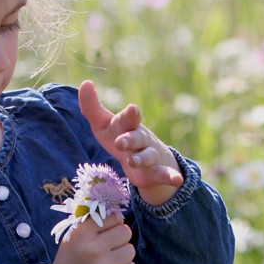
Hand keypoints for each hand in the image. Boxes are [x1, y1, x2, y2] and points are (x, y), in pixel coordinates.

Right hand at [31, 214, 134, 263]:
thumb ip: (94, 221)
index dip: (113, 223)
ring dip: (122, 254)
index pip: (113, 217)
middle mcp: (92, 249)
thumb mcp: (74, 236)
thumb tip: (118, 208)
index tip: (106, 231)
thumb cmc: (72, 260)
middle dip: (120, 238)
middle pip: (125, 232)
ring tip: (108, 261)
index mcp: (82, 233)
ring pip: (130, 250)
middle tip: (109, 247)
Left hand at [78, 80, 182, 205]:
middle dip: (129, 138)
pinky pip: (163, 174)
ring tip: (133, 162)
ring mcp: (149, 155)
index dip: (128, 115)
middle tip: (120, 142)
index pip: (126, 119)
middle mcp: (140, 138)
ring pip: (148, 156)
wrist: (145, 159)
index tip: (132, 109)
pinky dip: (171, 176)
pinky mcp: (154, 173)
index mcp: (126, 126)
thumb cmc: (120, 136)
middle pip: (137, 136)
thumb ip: (92, 107)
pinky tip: (178, 180)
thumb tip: (86, 82)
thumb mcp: (104, 125)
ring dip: (141, 158)